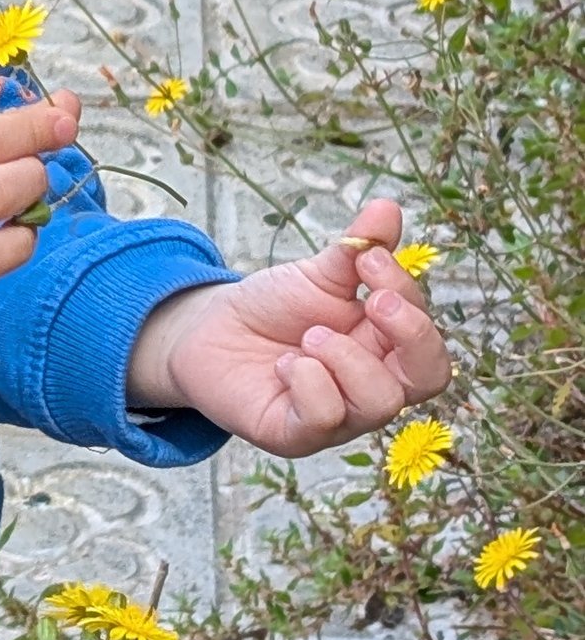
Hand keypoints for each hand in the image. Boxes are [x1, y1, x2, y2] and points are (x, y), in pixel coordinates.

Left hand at [126, 198, 448, 451]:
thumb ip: (357, 249)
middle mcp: (373, 385)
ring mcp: (339, 415)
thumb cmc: (274, 307)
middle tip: (371, 301)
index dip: (409, 298)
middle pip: (428, 378)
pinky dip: (311, 385)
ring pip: (379, 403)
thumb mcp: (317, 274)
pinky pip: (324, 420)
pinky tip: (286, 364)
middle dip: (411, 335)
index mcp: (386, 347)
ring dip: (348, 360)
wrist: (211, 330)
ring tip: (310, 336)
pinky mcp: (297, 433)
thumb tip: (388, 207)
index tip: (370, 259)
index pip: (425, 335)